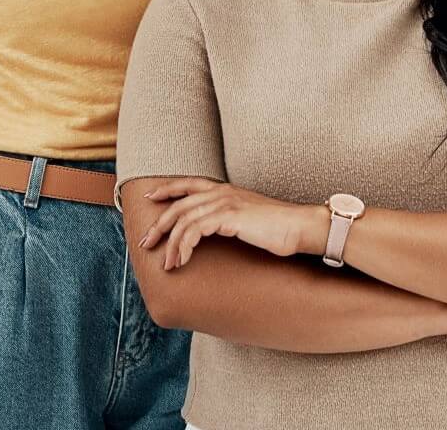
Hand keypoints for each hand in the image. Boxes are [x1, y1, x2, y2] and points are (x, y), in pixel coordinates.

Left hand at [139, 178, 325, 268]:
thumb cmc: (279, 228)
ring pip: (183, 220)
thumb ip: (230, 219)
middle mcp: (221, 192)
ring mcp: (225, 203)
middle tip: (146, 243)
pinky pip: (194, 230)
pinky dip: (184, 246)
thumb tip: (215, 231)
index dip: (167, 188)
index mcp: (225, 189)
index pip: (188, 183)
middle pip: (179, 204)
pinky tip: (182, 260)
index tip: (150, 197)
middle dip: (159, 225)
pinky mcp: (229, 217)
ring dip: (171, 244)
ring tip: (167, 263)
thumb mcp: (248, 219)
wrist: (300, 227)